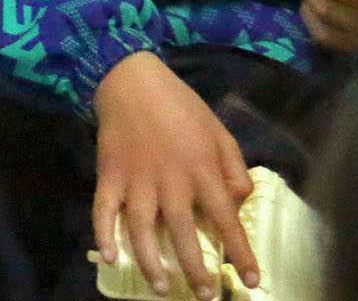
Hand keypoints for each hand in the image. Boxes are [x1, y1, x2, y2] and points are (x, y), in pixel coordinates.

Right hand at [91, 52, 258, 299]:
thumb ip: (234, 168)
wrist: (130, 78)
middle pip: (185, 234)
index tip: (253, 280)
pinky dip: (104, 235)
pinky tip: (111, 257)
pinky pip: (104, 210)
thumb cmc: (180, 106)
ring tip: (163, 287)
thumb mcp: (219, 131)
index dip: (241, 253)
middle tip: (205, 295)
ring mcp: (136, 180)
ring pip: (143, 231)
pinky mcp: (108, 174)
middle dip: (197, 270)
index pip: (227, 221)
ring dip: (152, 263)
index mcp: (202, 170)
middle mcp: (170, 181)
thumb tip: (238, 202)